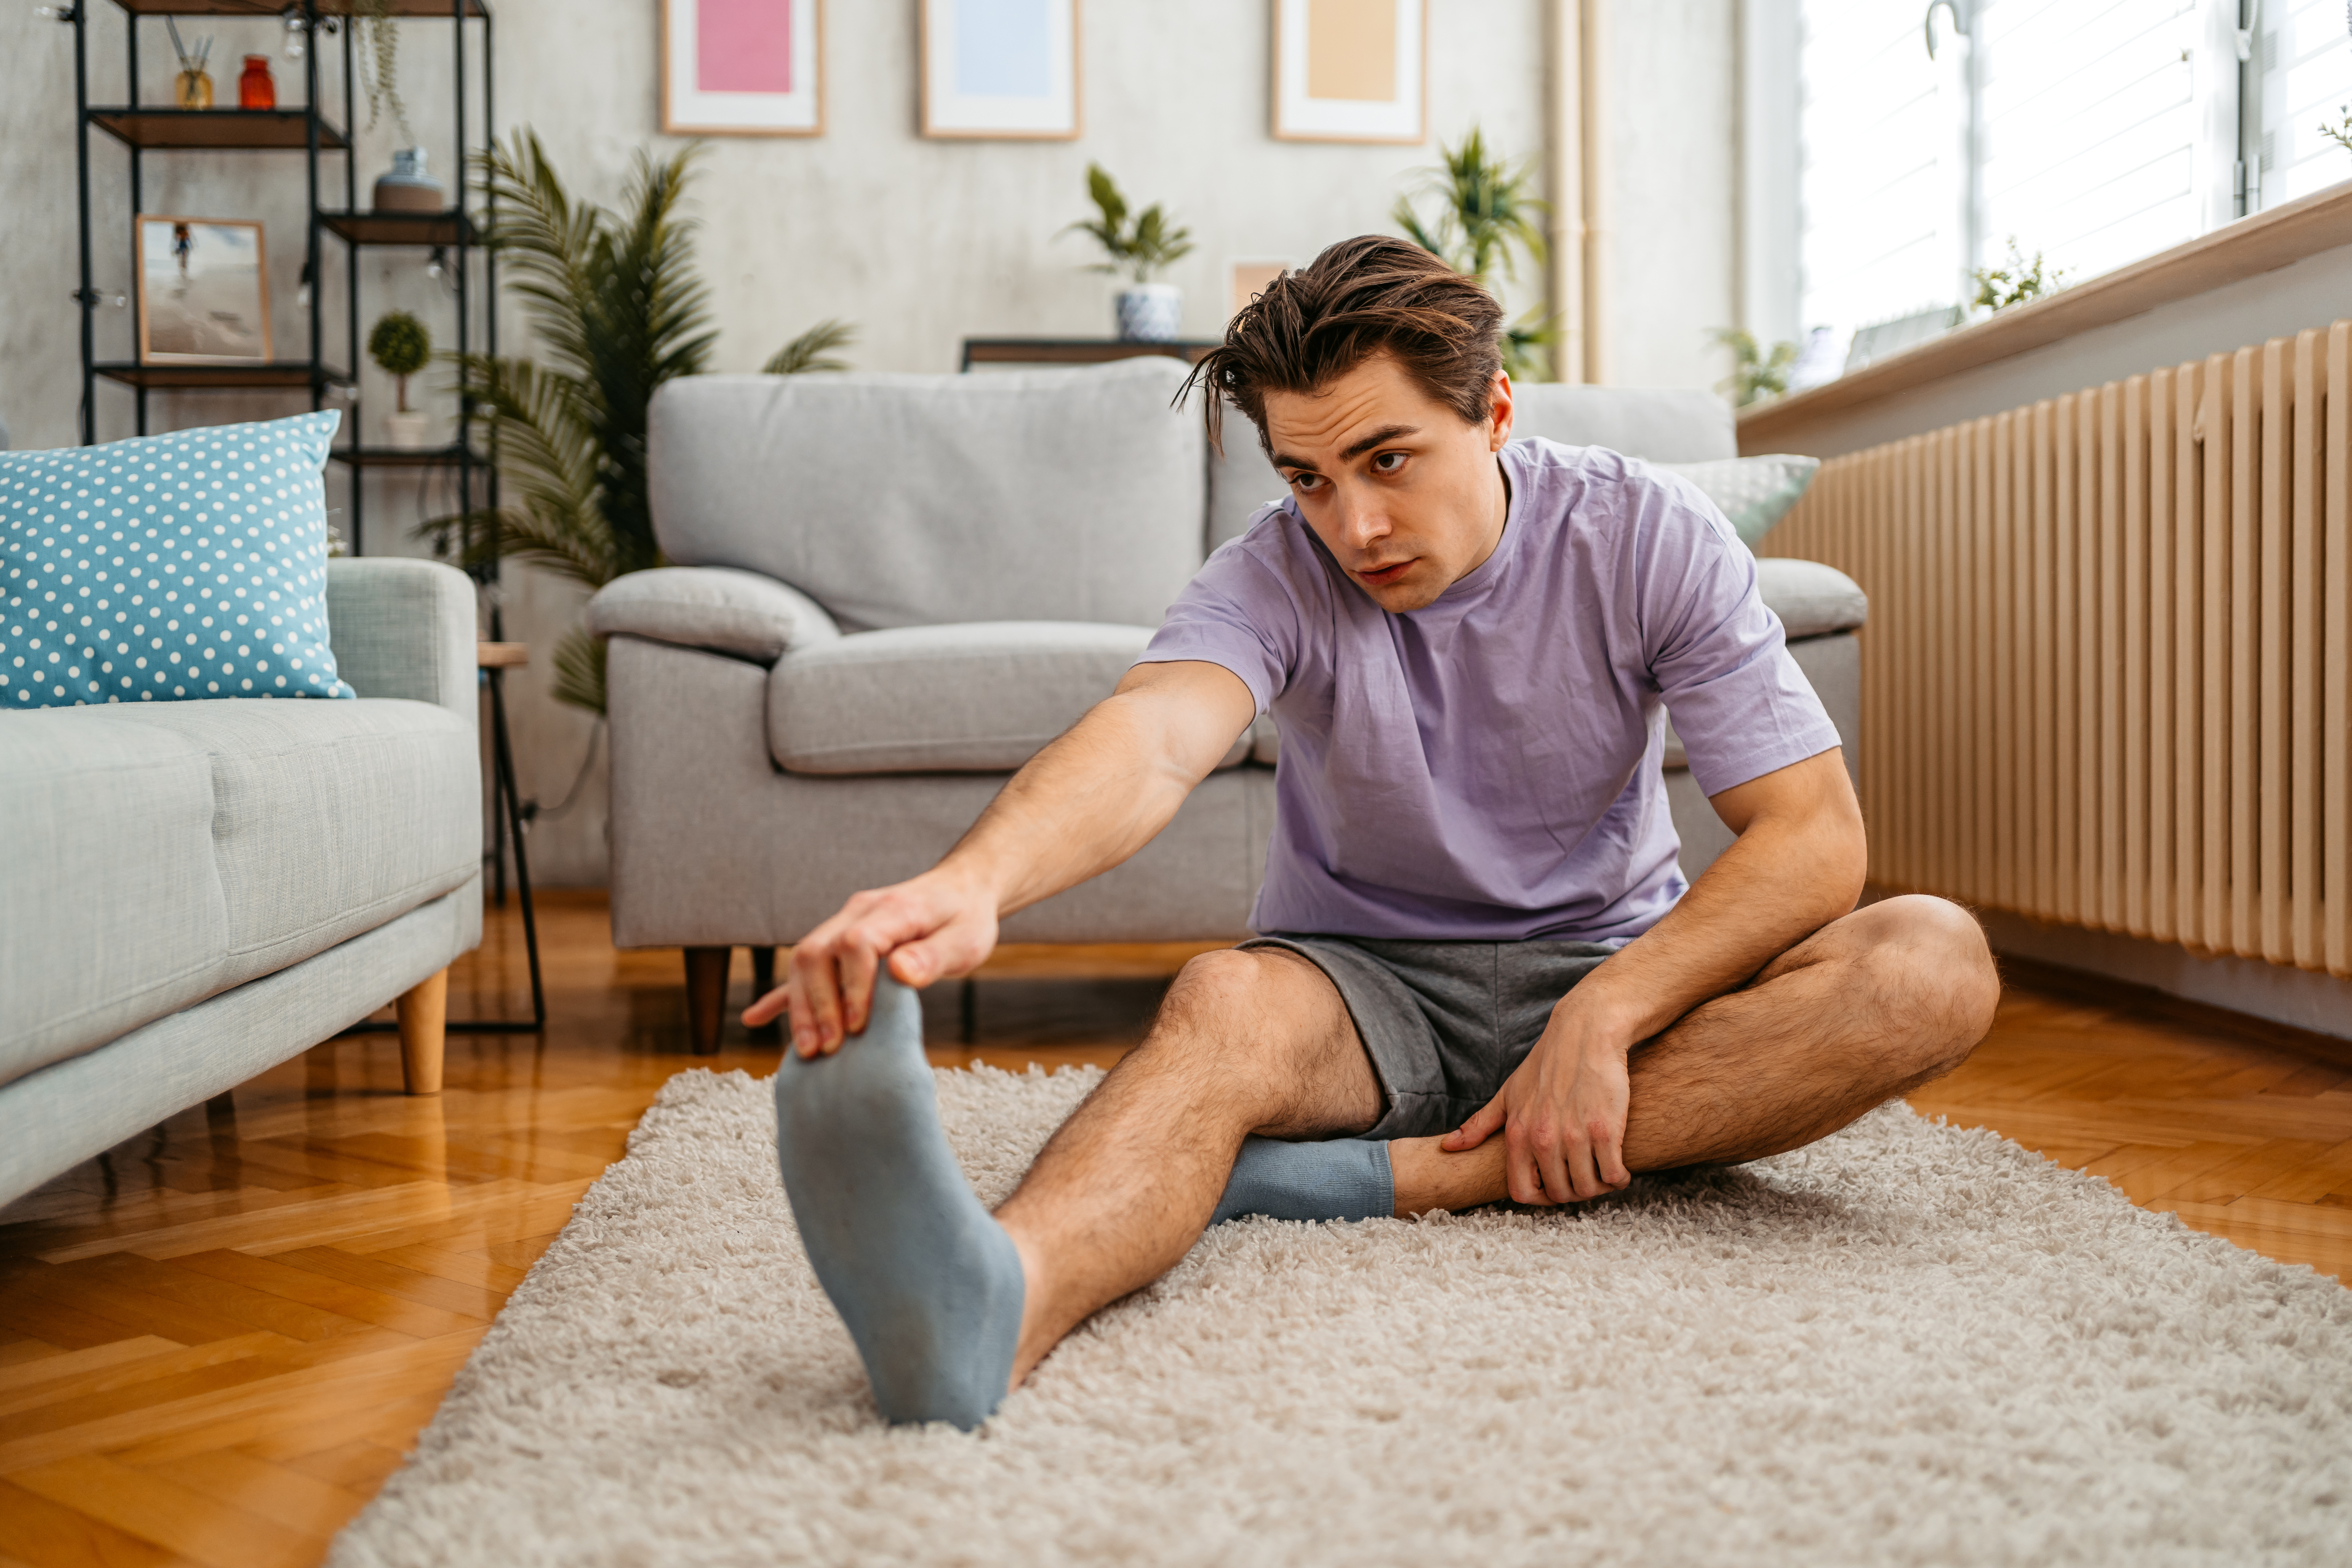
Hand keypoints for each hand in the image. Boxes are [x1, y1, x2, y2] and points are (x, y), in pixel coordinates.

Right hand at [742, 869, 998, 1056]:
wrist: (959, 892)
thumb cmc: (965, 919)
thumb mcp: (965, 940)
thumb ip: (933, 956)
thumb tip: (899, 971)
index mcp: (891, 909)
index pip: (857, 944)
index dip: (853, 986)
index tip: (860, 1024)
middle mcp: (856, 912)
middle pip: (817, 953)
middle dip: (818, 1004)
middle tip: (829, 1049)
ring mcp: (841, 925)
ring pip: (803, 961)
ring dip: (801, 1007)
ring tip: (808, 1050)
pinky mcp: (836, 943)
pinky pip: (803, 969)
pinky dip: (781, 995)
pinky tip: (755, 1019)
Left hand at [1440, 1008, 1632, 1203]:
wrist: (1585, 1034)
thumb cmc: (1546, 1064)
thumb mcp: (1508, 1093)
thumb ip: (1480, 1124)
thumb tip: (1448, 1147)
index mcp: (1518, 1134)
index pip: (1522, 1193)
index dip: (1540, 1198)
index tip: (1554, 1189)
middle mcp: (1543, 1139)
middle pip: (1560, 1194)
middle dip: (1573, 1193)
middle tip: (1584, 1178)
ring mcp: (1575, 1136)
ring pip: (1587, 1189)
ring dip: (1598, 1187)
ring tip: (1603, 1173)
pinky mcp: (1606, 1130)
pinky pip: (1613, 1175)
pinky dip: (1618, 1178)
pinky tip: (1619, 1167)